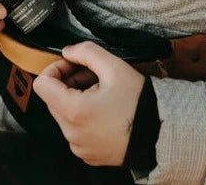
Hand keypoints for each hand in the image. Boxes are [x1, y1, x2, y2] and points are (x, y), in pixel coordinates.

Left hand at [33, 41, 144, 166]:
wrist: (163, 134)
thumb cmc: (140, 102)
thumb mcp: (114, 66)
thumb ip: (85, 51)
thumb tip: (67, 51)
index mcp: (74, 111)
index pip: (42, 84)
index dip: (55, 68)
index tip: (73, 65)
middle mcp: (72, 133)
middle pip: (52, 98)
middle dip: (68, 82)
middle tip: (91, 75)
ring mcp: (79, 146)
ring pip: (63, 113)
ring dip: (76, 98)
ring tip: (101, 92)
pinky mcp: (88, 154)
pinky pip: (75, 129)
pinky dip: (83, 116)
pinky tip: (104, 109)